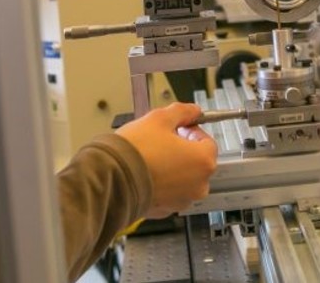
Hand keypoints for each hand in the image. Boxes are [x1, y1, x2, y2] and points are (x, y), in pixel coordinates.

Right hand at [116, 103, 217, 217]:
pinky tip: (146, 172)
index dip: (191, 131)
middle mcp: (198, 185)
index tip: (178, 127)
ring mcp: (182, 200)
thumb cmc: (136, 152)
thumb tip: (192, 110)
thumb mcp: (160, 119)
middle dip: (183, 149)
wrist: (112, 179)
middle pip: (197, 161)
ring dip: (173, 167)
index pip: (207, 142)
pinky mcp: (165, 210)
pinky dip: (162, 183)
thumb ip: (182, 112)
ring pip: (183, 179)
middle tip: (163, 140)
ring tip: (152, 156)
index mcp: (203, 161)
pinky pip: (169, 193)